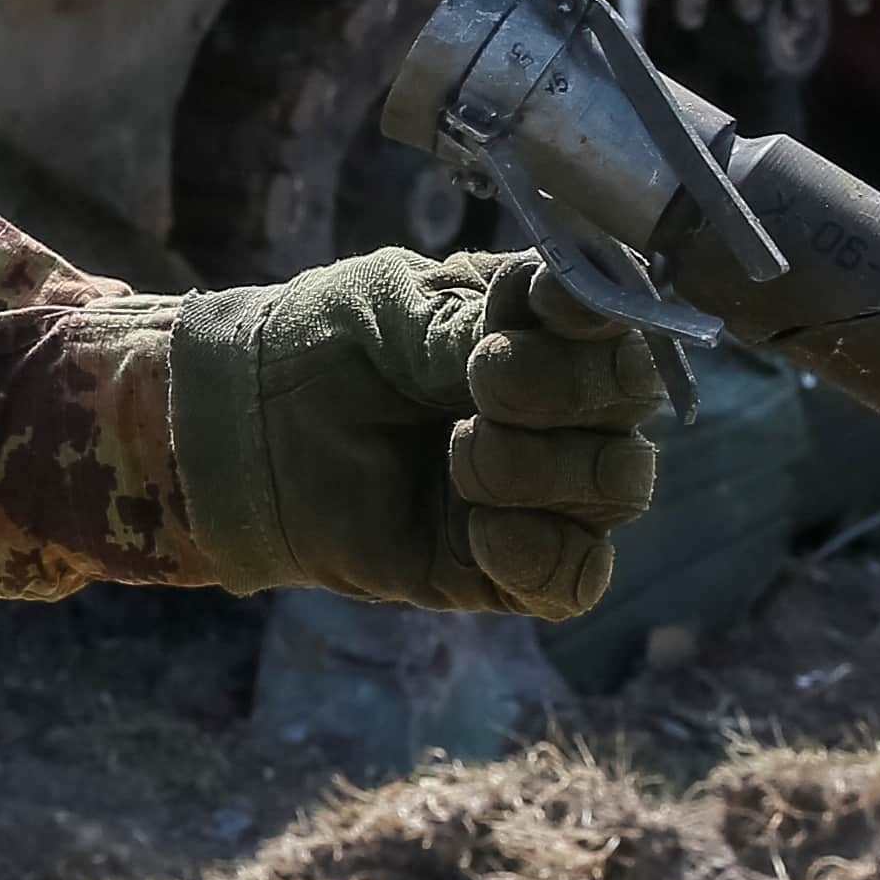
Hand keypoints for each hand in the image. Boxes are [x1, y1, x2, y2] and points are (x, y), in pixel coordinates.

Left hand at [171, 247, 664, 620]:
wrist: (246, 429)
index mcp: (548, 324)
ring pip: (615, 486)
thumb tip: (561, 301)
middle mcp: (568, 406)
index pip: (622, 316)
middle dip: (564, 388)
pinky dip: (540, 552)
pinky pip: (576, 578)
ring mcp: (546, 488)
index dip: (600, 313)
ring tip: (460, 451)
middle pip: (633, 403)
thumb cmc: (323, 347)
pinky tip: (480, 528)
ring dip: (541, 466)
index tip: (539, 305)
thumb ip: (476, 320)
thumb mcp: (392, 310)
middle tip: (480, 378)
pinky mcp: (509, 564)